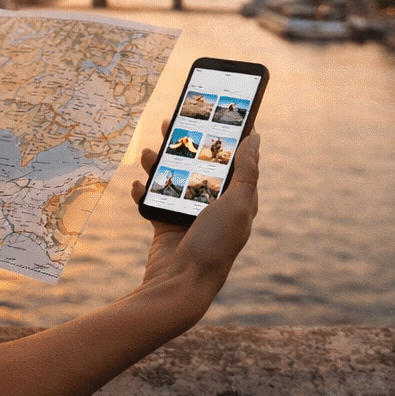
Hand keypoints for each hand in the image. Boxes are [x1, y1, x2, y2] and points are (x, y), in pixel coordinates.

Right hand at [129, 120, 260, 302]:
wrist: (181, 284)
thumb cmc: (215, 244)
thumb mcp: (238, 204)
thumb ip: (246, 170)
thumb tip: (256, 136)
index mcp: (238, 200)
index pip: (235, 160)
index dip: (225, 135)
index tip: (214, 111)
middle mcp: (215, 206)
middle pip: (198, 165)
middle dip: (184, 143)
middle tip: (170, 121)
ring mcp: (189, 216)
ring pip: (173, 179)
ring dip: (159, 163)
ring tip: (147, 152)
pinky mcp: (167, 226)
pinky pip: (154, 201)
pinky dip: (145, 191)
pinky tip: (138, 184)